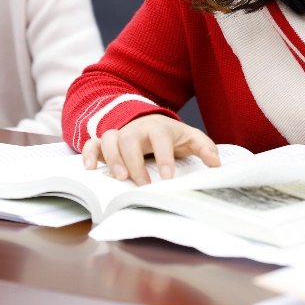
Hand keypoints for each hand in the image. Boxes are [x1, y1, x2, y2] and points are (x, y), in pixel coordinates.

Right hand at [82, 114, 220, 185]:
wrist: (150, 121)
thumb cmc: (170, 135)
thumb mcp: (190, 137)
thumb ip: (204, 148)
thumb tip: (216, 163)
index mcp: (159, 128)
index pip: (161, 138)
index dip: (164, 156)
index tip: (168, 177)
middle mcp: (136, 129)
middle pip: (131, 138)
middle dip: (135, 161)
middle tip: (143, 184)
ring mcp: (119, 134)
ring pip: (110, 139)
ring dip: (113, 158)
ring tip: (120, 178)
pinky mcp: (105, 142)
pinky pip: (92, 143)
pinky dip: (88, 153)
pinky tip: (89, 169)